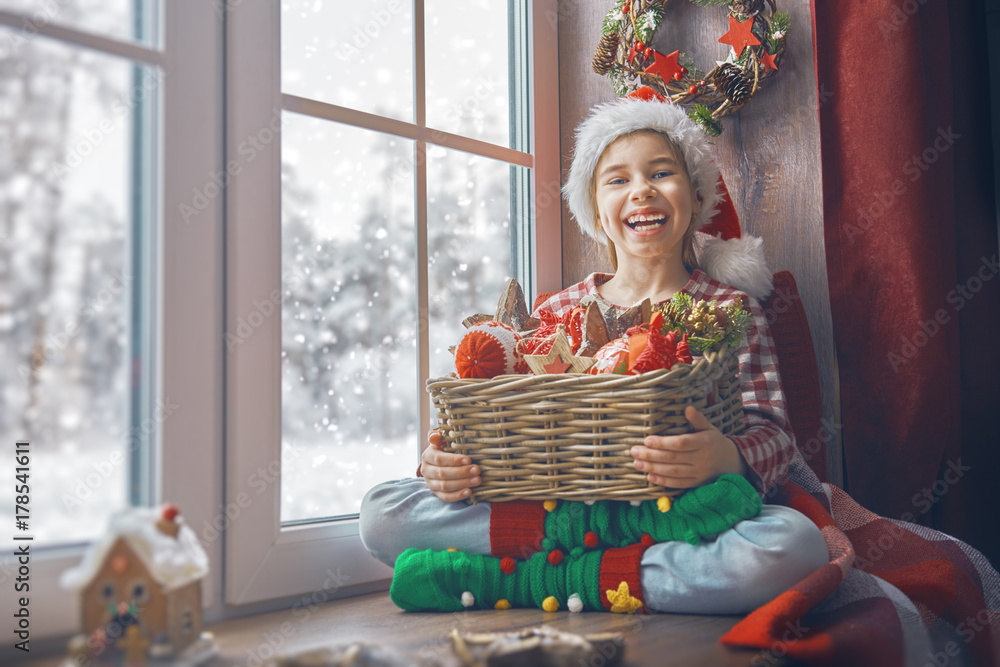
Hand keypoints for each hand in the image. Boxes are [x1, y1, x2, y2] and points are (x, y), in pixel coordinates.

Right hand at [421, 429, 480, 501]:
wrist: (438, 462)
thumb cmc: (444, 448)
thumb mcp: (441, 440)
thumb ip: (437, 435)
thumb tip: (435, 435)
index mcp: (427, 456)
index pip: (439, 459)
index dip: (454, 460)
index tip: (468, 460)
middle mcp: (426, 470)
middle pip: (443, 473)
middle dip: (462, 472)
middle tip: (477, 470)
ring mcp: (430, 483)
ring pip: (445, 486)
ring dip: (462, 484)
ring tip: (477, 480)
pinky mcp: (436, 493)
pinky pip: (446, 497)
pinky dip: (457, 495)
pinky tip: (469, 492)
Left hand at [630, 405, 747, 488]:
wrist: (730, 462)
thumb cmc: (714, 442)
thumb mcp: (709, 428)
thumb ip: (697, 419)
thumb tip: (688, 407)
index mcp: (705, 442)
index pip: (681, 443)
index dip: (663, 442)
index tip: (647, 440)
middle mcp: (702, 459)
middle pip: (673, 458)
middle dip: (651, 455)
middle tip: (634, 451)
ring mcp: (699, 473)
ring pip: (673, 472)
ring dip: (653, 468)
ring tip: (636, 464)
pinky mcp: (696, 483)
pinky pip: (678, 484)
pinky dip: (663, 481)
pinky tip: (649, 477)